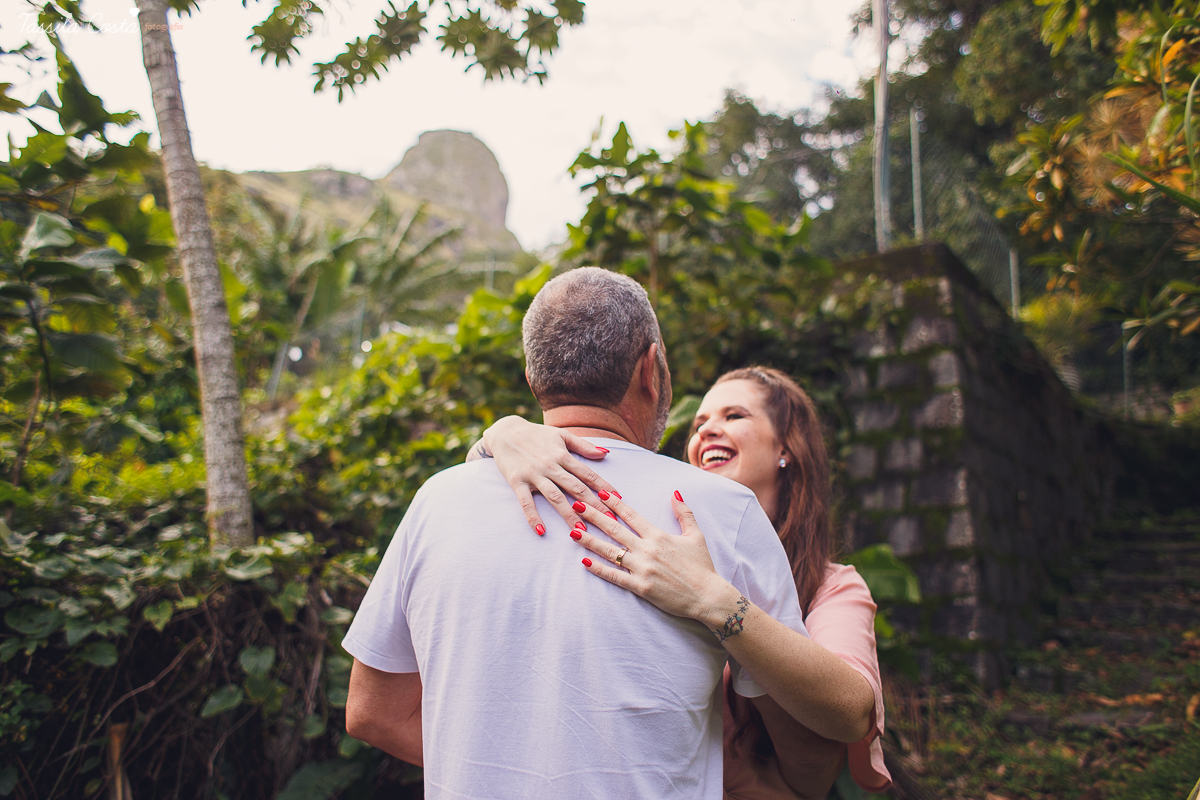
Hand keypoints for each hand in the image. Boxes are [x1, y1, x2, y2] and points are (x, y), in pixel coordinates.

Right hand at [481, 416, 616, 534]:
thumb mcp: (561, 435)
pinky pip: (526, 502)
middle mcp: (550, 466)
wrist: (505, 431)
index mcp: (563, 455)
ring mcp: (534, 475)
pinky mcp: (517, 482)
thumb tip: (606, 453)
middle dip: (594, 506)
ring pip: (555, 497)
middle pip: (576, 488)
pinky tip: (541, 531)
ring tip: (582, 531)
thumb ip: (583, 445)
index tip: (618, 502)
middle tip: (608, 522)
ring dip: (569, 515)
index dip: (604, 488)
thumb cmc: (536, 434)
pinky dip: (533, 517)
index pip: (588, 474)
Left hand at [570, 490, 738, 625]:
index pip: (632, 515)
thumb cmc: (702, 566)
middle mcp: (648, 550)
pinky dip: (599, 569)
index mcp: (659, 536)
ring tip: (573, 531)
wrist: (708, 596)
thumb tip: (675, 492)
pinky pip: (616, 576)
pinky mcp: (641, 587)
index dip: (615, 503)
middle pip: (615, 530)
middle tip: (576, 505)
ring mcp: (643, 569)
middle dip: (594, 516)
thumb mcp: (696, 536)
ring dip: (590, 541)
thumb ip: (684, 513)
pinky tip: (585, 562)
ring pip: (611, 552)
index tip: (601, 493)